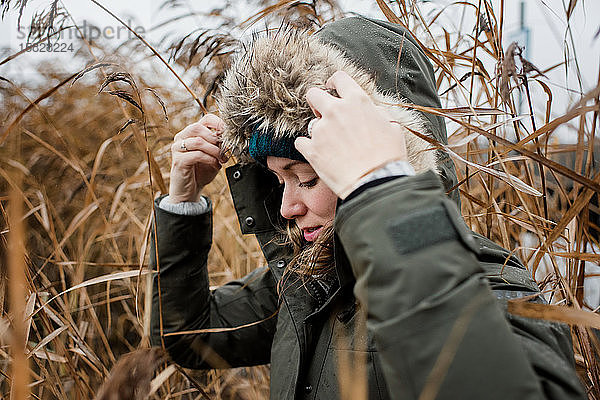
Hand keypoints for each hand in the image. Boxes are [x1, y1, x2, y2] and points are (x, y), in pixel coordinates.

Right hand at [168, 114, 227, 202]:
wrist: (189, 191)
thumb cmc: (201, 172)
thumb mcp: (214, 155)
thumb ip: (219, 145)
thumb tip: (229, 139)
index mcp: (192, 133)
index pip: (206, 119)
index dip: (219, 123)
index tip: (229, 133)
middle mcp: (182, 137)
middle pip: (198, 127)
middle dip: (215, 138)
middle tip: (225, 149)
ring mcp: (178, 148)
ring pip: (198, 141)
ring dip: (214, 150)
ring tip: (222, 159)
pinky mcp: (178, 160)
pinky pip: (196, 155)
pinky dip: (210, 159)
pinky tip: (216, 165)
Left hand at [294, 71, 407, 198]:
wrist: (375, 181)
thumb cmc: (387, 157)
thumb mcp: (392, 127)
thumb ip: (376, 113)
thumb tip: (370, 112)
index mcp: (357, 102)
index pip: (339, 78)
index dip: (335, 82)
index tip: (333, 88)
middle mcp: (336, 111)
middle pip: (314, 94)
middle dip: (317, 102)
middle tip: (324, 113)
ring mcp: (321, 130)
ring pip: (311, 123)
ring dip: (320, 131)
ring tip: (333, 146)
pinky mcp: (311, 149)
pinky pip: (301, 142)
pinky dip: (308, 148)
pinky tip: (320, 155)